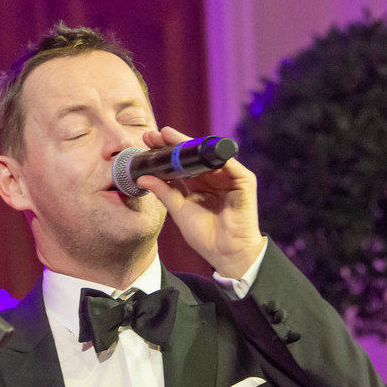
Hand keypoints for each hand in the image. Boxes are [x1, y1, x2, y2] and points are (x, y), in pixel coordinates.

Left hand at [135, 126, 265, 277]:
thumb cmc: (204, 234)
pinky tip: (200, 150)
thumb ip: (164, 192)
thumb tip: (142, 177)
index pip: (181, 162)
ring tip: (170, 137)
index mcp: (198, 182)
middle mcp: (213, 176)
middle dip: (174, 143)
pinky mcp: (244, 182)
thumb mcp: (179, 210)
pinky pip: (230, 165)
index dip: (166, 151)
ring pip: (209, 155)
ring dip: (190, 145)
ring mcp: (229, 177)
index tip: (147, 141)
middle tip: (154, 134)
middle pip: (193, 155)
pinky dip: (216, 157)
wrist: (225, 252)